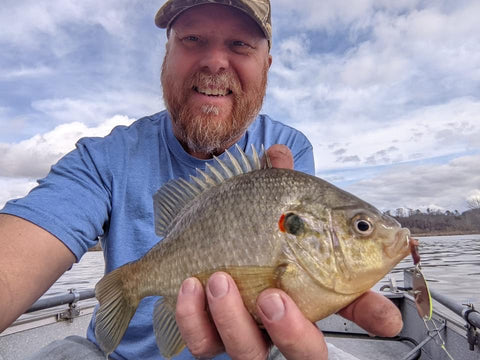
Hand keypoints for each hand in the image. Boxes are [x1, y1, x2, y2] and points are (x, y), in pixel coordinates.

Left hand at [174, 146, 402, 358]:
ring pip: (250, 354)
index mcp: (308, 288)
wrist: (199, 244)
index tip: (386, 319)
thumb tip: (277, 153)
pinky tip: (188, 284)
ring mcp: (247, 331)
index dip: (370, 315)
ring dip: (232, 318)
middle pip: (305, 351)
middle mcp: (282, 318)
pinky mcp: (210, 337)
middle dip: (292, 329)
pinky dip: (192, 317)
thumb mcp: (258, 206)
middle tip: (275, 296)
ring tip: (218, 279)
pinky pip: (202, 344)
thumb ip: (272, 183)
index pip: (351, 308)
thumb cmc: (240, 228)